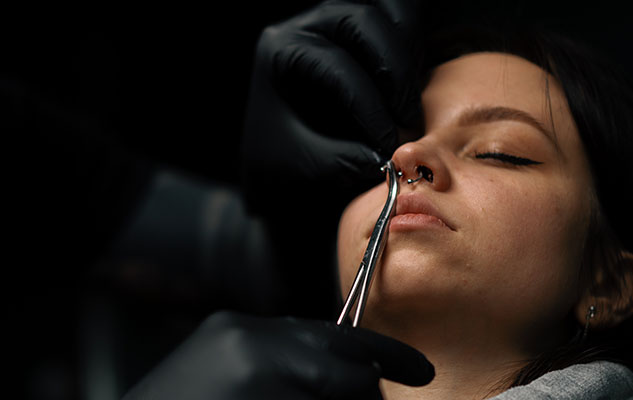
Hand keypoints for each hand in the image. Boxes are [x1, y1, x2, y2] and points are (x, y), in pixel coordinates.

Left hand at [123, 311, 433, 398]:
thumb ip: (329, 398)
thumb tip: (365, 393)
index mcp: (261, 365)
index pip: (349, 376)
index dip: (378, 391)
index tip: (409, 384)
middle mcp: (246, 332)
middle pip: (336, 340)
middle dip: (378, 357)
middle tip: (412, 370)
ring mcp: (230, 325)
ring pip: (310, 331)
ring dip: (341, 355)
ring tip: (363, 374)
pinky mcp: (220, 328)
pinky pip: (278, 334)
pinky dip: (305, 352)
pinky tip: (319, 370)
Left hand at [241, 0, 425, 210]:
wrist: (275, 153)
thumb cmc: (281, 156)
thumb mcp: (305, 163)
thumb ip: (344, 159)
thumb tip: (387, 158)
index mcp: (281, 50)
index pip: (337, 65)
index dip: (369, 106)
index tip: (389, 143)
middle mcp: (308, 26)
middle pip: (364, 22)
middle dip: (395, 72)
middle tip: (407, 120)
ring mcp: (336, 22)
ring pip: (389, 11)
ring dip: (409, 54)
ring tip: (411, 103)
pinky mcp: (361, 32)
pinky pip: (399, 20)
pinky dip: (412, 47)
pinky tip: (411, 89)